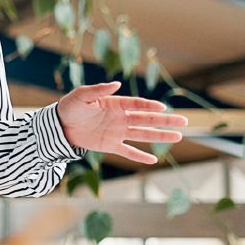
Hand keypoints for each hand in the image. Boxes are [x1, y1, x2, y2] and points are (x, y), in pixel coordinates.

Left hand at [55, 82, 186, 164]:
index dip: (150, 106)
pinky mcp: (111, 145)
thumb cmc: (70, 107)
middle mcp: (121, 118)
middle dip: (166, 120)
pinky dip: (140, 156)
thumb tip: (116, 84)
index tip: (163, 108)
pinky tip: (154, 160)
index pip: (138, 104)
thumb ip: (98, 90)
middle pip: (148, 119)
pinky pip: (128, 152)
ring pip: (144, 134)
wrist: (60, 126)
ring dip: (160, 136)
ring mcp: (118, 132)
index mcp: (116, 104)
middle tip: (184, 121)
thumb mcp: (81, 96)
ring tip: (178, 137)